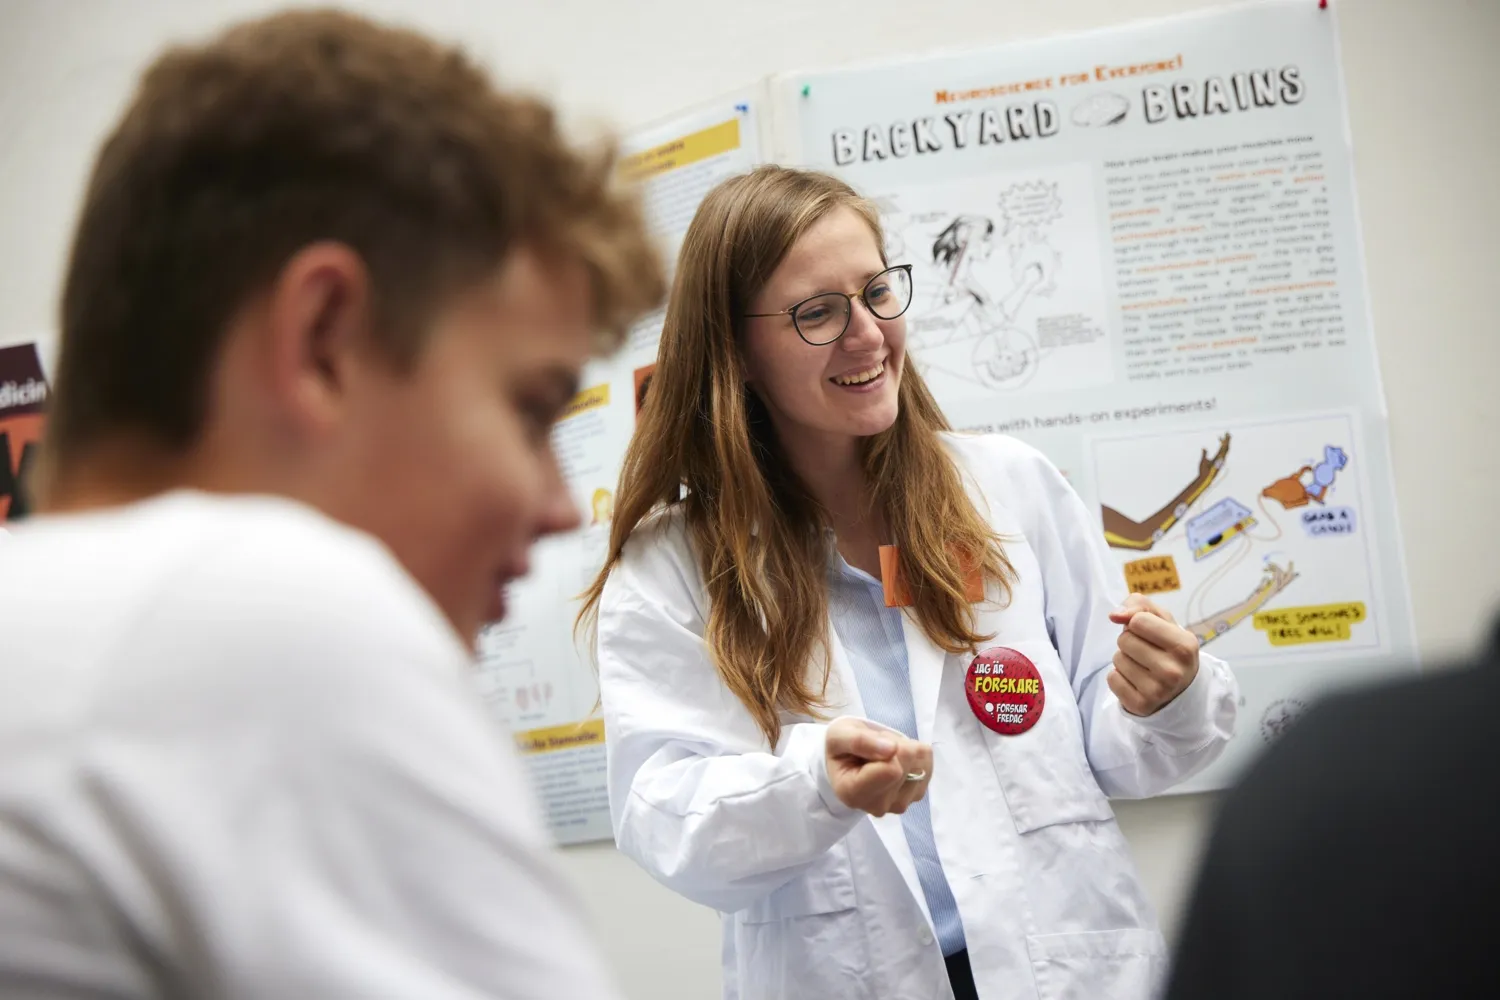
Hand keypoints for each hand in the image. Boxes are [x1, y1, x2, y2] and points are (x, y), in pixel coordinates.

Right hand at [824, 717, 932, 816]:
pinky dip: (916, 755)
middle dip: (896, 746)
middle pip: (906, 768)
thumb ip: (860, 741)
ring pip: (920, 766)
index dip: (889, 747)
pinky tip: (898, 758)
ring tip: (885, 753)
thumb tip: (892, 749)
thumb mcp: (839, 735)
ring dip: (906, 750)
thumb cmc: (841, 748)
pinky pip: (928, 766)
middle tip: (876, 746)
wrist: (848, 760)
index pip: (891, 770)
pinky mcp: (914, 797)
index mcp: (853, 793)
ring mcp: (898, 804)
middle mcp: (877, 806)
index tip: (873, 742)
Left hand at [1107, 593, 1199, 716]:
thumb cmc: (1167, 647)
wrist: (1179, 690)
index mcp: (1185, 645)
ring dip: (1125, 659)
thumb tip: (1114, 615)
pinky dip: (1119, 677)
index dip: (1137, 623)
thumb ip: (1139, 605)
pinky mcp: (1140, 705)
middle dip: (1130, 641)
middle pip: (1125, 640)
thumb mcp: (1162, 620)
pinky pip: (1112, 679)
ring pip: (1117, 659)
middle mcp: (1174, 671)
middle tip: (1146, 652)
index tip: (1149, 633)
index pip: (1139, 620)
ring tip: (1143, 666)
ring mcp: (1158, 691)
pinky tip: (1136, 681)